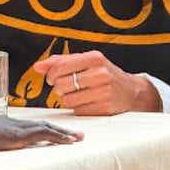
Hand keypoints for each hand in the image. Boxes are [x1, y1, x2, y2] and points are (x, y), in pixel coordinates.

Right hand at [0, 114, 83, 150]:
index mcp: (13, 125)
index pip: (37, 126)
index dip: (51, 129)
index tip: (63, 132)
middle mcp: (20, 124)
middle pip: (46, 125)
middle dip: (63, 130)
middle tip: (79, 134)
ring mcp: (21, 128)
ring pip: (49, 128)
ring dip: (65, 134)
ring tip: (79, 138)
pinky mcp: (21, 135)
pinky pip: (45, 135)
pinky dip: (59, 137)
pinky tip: (69, 141)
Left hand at [33, 51, 161, 115]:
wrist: (131, 92)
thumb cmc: (103, 74)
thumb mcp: (86, 62)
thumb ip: (60, 61)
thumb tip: (37, 67)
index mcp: (94, 58)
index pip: (61, 66)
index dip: (51, 74)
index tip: (51, 78)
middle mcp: (100, 73)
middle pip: (62, 84)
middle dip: (59, 88)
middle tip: (66, 87)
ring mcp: (103, 91)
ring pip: (68, 100)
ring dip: (67, 99)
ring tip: (77, 94)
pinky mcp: (104, 108)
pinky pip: (78, 111)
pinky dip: (77, 108)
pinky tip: (86, 102)